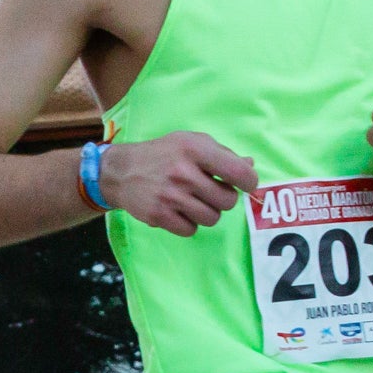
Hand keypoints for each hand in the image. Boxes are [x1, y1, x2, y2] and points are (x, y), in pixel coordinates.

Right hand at [98, 131, 256, 235]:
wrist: (122, 171)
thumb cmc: (163, 154)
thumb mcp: (191, 142)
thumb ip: (222, 154)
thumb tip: (250, 167)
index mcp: (195, 149)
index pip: (238, 173)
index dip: (248, 182)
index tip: (244, 184)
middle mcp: (184, 172)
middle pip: (227, 201)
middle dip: (223, 198)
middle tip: (210, 191)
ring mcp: (171, 196)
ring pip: (212, 218)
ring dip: (207, 212)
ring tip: (192, 201)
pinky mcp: (159, 215)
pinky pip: (191, 230)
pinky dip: (189, 224)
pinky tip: (178, 210)